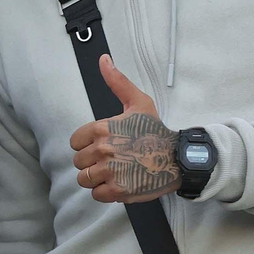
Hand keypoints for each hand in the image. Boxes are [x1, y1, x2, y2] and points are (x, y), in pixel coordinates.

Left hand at [70, 56, 179, 203]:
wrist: (178, 158)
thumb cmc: (156, 131)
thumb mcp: (138, 102)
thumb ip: (117, 82)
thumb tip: (103, 59)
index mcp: (102, 129)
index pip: (75, 142)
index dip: (87, 145)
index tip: (104, 146)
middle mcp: (103, 150)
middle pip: (79, 162)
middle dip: (92, 162)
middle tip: (112, 160)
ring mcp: (110, 171)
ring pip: (85, 179)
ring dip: (96, 178)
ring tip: (114, 173)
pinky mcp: (118, 190)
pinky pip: (96, 194)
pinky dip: (105, 192)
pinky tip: (119, 183)